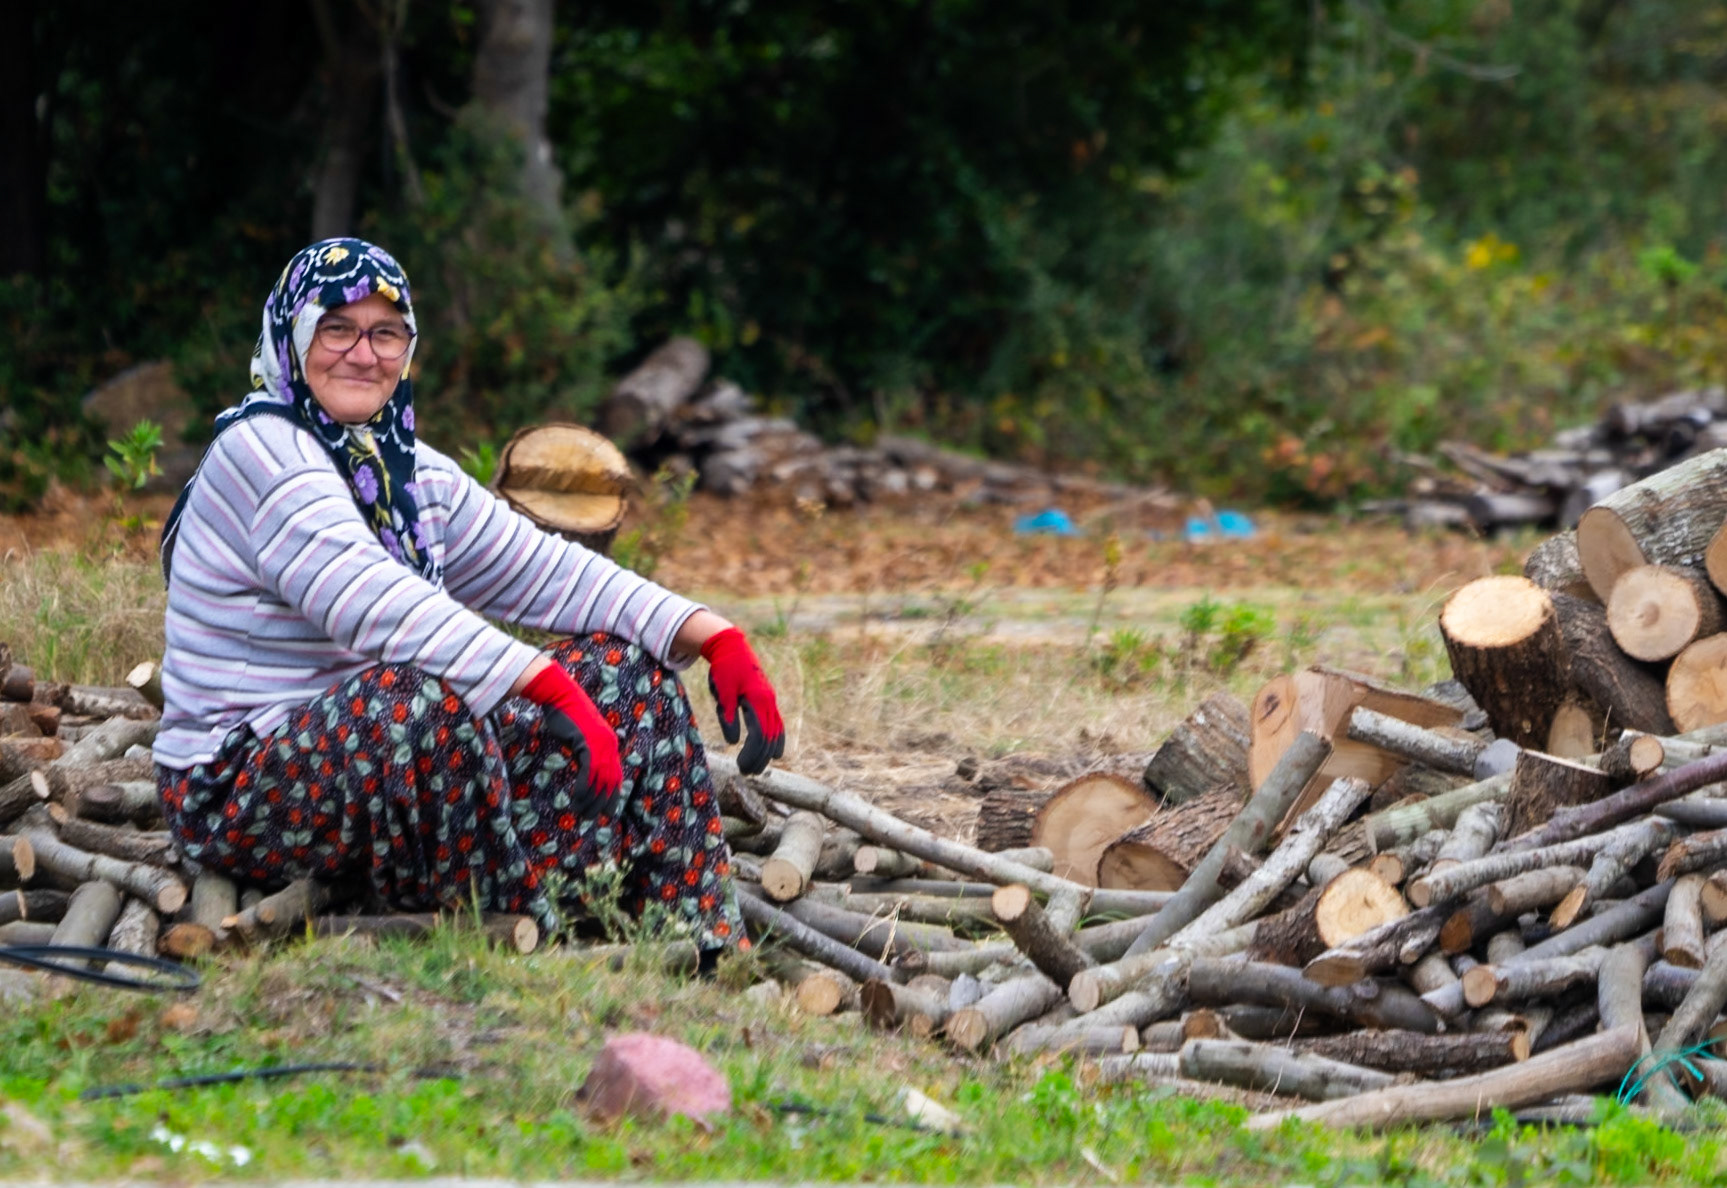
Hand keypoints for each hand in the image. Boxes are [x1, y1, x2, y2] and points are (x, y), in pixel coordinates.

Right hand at [520, 662, 621, 812]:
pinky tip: (577, 799)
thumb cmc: (565, 715)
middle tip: (592, 818)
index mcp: (610, 744)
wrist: (559, 694)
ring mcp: (600, 744)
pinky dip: (584, 788)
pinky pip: (589, 773)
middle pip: (611, 782)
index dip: (612, 796)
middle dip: (603, 803)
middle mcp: (609, 746)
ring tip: (581, 812)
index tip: (607, 812)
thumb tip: (585, 770)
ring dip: (591, 800)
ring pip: (600, 781)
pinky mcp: (588, 743)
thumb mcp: (580, 737)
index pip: (616, 776)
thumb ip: (586, 752)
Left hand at [701, 627, 784, 774]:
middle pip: (771, 738)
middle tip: (747, 773)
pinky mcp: (768, 699)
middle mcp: (769, 702)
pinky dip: (777, 740)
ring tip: (758, 768)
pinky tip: (774, 752)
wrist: (732, 646)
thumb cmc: (725, 669)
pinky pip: (777, 724)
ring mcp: (770, 700)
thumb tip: (733, 742)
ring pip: (777, 732)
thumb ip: (728, 716)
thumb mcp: (722, 692)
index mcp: (758, 700)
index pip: (760, 736)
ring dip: (769, 752)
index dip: (752, 754)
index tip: (740, 766)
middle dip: (761, 758)